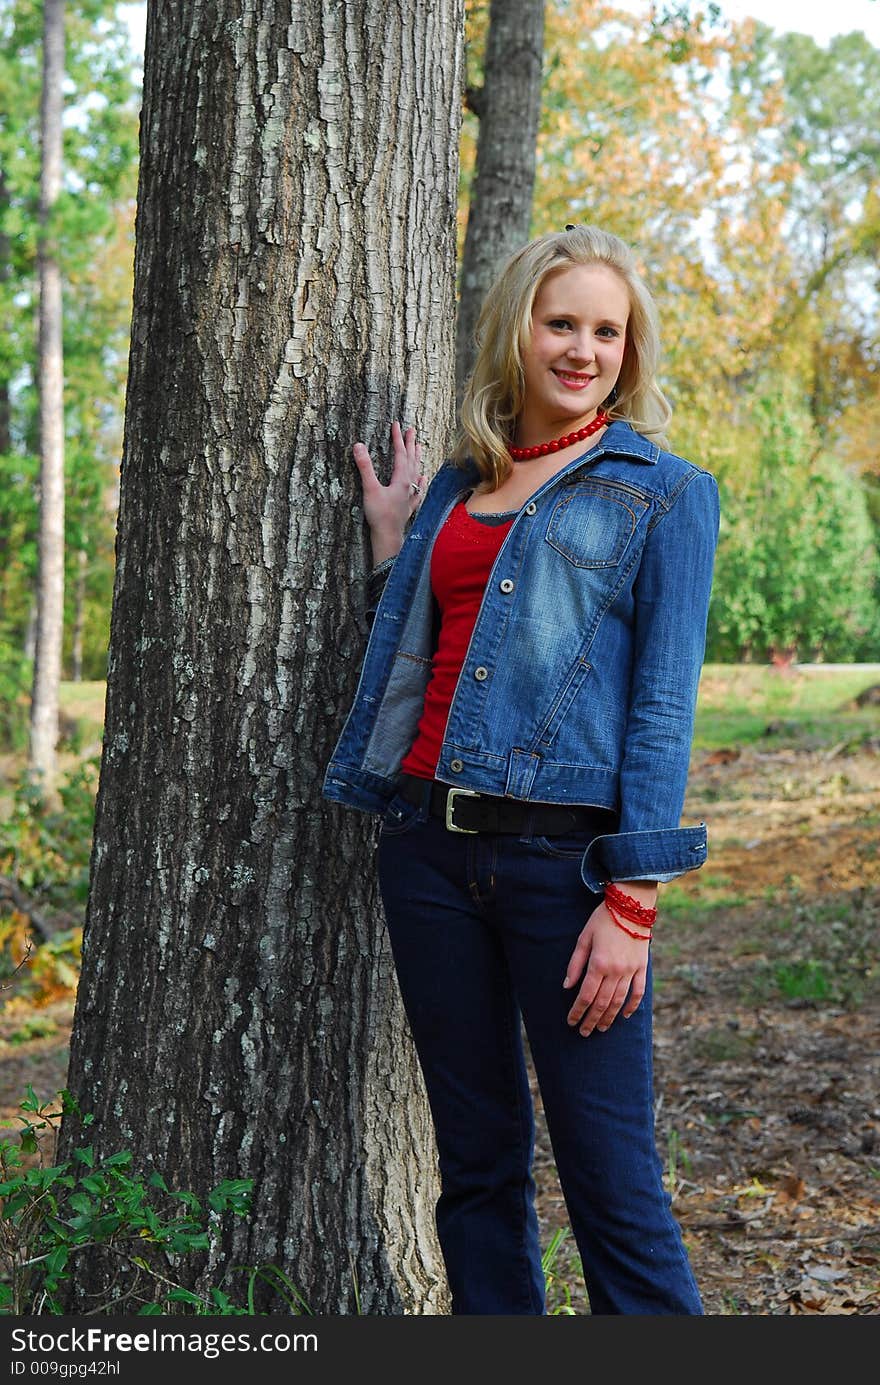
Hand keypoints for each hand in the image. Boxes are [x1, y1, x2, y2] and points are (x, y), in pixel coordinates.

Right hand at [353, 421, 425, 563]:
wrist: (388, 535)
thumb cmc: (379, 514)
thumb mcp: (369, 488)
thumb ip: (365, 467)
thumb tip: (359, 446)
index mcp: (401, 479)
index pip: (400, 453)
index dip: (397, 438)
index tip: (396, 424)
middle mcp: (409, 485)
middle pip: (411, 460)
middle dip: (410, 444)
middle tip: (411, 430)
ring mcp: (410, 495)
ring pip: (416, 472)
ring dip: (417, 458)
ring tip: (419, 447)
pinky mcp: (409, 505)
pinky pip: (418, 490)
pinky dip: (421, 481)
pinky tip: (423, 478)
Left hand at [562, 898, 649, 1035]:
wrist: (631, 906)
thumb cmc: (603, 920)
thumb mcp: (584, 938)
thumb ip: (575, 964)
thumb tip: (567, 986)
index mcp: (599, 964)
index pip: (586, 996)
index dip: (577, 1011)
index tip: (571, 1022)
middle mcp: (616, 971)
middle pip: (601, 1003)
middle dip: (591, 1020)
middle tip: (583, 1032)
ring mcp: (631, 971)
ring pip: (619, 1002)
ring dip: (608, 1018)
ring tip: (600, 1028)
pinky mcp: (642, 968)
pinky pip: (638, 993)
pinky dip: (631, 1007)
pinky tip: (624, 1016)